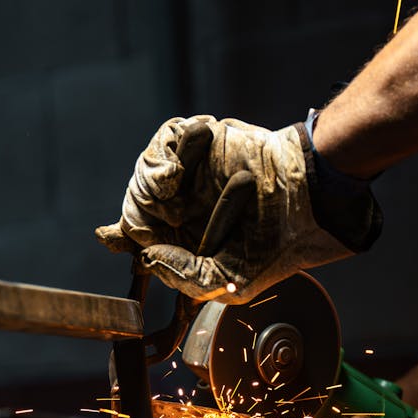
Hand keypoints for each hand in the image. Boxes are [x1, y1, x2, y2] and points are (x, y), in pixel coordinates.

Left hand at [95, 114, 359, 303]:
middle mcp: (185, 204)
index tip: (109, 237)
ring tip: (173, 182)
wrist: (308, 199)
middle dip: (139, 207)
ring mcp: (193, 172)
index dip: (120, 236)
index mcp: (187, 236)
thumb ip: (185, 276)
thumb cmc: (276, 244)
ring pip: (147, 170)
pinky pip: (169, 137)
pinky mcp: (204, 142)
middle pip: (137, 202)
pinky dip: (171, 148)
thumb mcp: (229, 280)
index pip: (140, 234)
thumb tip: (146, 259)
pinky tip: (182, 167)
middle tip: (161, 207)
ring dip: (152, 178)